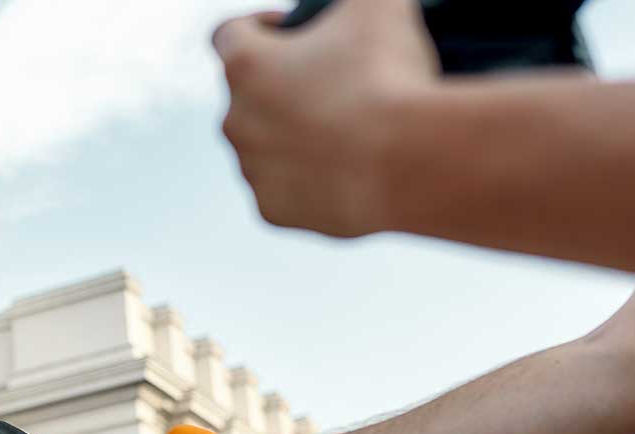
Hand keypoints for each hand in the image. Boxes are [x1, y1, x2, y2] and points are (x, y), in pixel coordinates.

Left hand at [213, 0, 438, 236]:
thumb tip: (357, 6)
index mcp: (244, 67)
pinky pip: (284, 189)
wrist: (408, 163)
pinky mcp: (273, 211)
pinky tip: (343, 169)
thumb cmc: (387, 77)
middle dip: (280, 85)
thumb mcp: (378, 4)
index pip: (227, 34)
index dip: (259, 24)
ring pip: (263, 146)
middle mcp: (235, 122)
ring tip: (342, 128)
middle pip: (245, 96)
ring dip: (291, 134)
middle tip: (329, 82)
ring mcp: (252, 171)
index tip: (290, 28)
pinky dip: (307, 178)